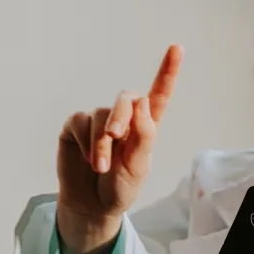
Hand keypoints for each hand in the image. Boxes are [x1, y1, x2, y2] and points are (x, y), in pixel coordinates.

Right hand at [56, 44, 183, 253]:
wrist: (91, 205)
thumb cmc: (119, 188)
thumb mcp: (137, 168)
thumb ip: (143, 136)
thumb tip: (144, 102)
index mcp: (144, 127)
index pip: (158, 95)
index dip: (167, 72)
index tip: (177, 48)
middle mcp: (122, 119)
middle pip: (125, 99)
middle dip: (120, 116)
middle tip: (115, 136)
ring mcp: (98, 121)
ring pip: (100, 115)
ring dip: (101, 142)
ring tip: (101, 167)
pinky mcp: (76, 127)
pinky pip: (80, 121)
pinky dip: (85, 141)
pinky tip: (88, 158)